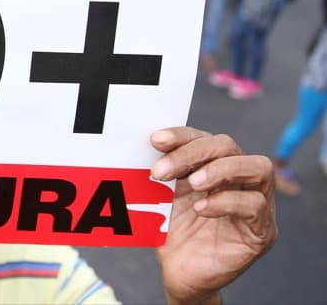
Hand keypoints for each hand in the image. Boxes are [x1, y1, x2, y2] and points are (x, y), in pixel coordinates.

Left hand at [151, 127, 276, 303]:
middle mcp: (239, 181)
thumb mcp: (163, 198)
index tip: (156, 140)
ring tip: (192, 183)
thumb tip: (149, 145)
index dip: (182, 135)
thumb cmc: (173, 234)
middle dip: (194, 152)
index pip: (205, 139)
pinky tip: (202, 210)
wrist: (179, 275)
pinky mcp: (262, 232)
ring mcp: (256, 205)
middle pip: (230, 147)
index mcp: (214, 167)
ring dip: (220, 170)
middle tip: (162, 170)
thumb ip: (163, 173)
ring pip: (258, 168)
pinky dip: (226, 202)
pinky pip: (256, 205)